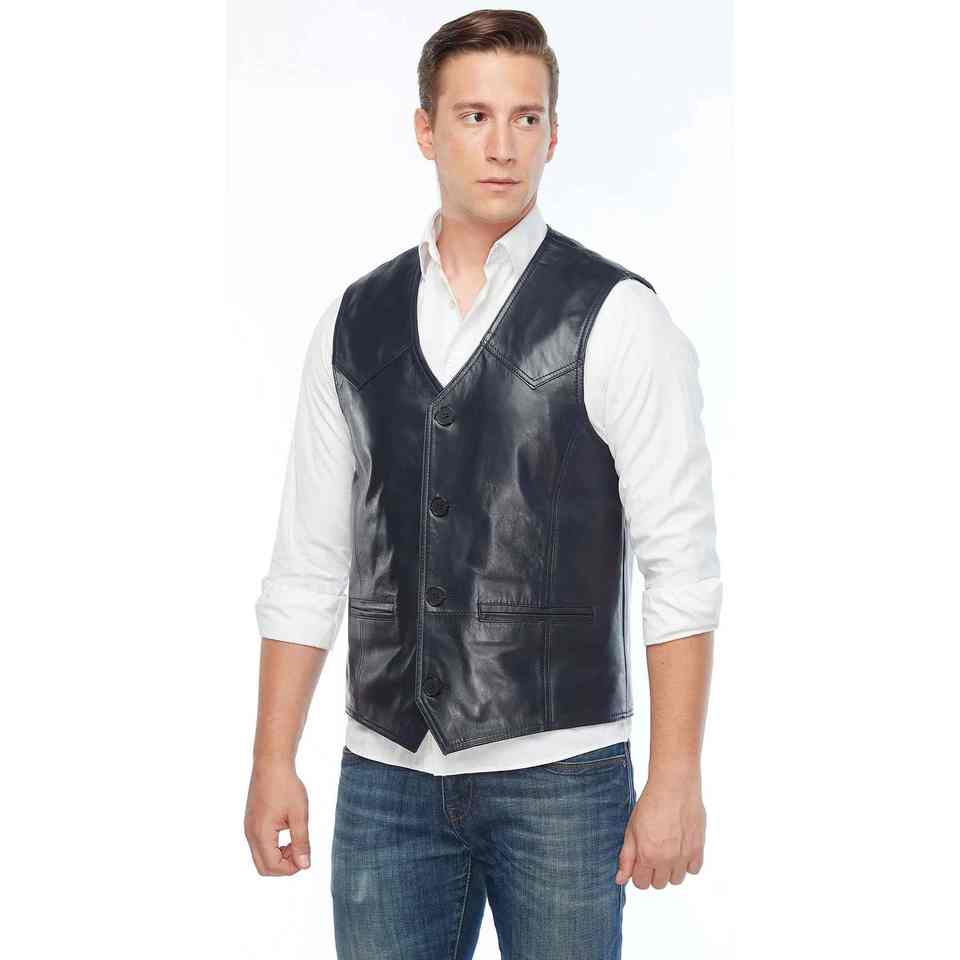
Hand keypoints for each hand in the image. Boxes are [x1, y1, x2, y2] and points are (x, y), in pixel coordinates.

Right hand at [244, 759, 310, 875]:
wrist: (271, 763)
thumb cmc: (286, 786)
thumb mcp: (299, 814)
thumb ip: (301, 842)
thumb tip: (304, 866)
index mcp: (261, 834)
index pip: (272, 867)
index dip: (291, 867)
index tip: (305, 855)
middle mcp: (250, 834)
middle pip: (264, 867)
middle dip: (283, 865)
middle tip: (299, 849)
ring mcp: (248, 828)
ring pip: (261, 856)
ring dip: (279, 855)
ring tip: (295, 838)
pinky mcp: (251, 822)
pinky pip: (259, 844)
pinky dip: (273, 846)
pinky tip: (286, 830)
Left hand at [615, 771, 705, 888]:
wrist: (674, 787)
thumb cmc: (651, 804)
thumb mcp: (631, 829)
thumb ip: (626, 857)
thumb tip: (621, 879)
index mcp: (647, 856)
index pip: (641, 884)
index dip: (638, 873)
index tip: (640, 863)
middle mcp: (667, 860)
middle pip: (659, 884)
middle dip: (653, 872)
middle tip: (653, 853)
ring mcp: (684, 856)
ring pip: (677, 880)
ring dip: (671, 870)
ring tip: (667, 850)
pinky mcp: (698, 849)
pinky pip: (694, 869)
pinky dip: (687, 863)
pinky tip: (680, 848)